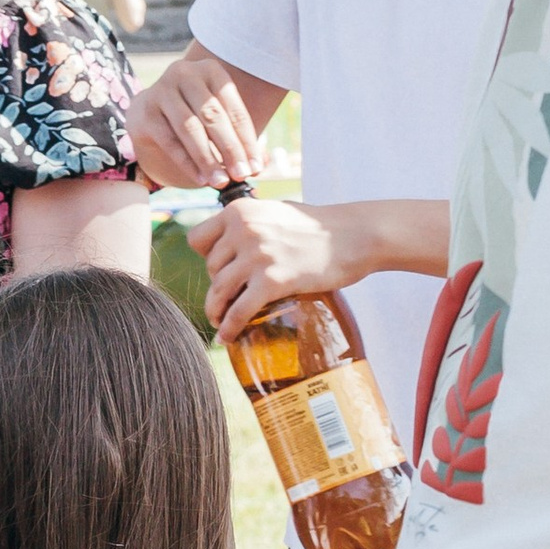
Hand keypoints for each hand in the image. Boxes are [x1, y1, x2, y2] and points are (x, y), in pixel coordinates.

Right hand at [127, 45, 263, 193]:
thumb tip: (259, 165)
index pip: (234, 109)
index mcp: (210, 70)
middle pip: (212, 116)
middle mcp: (184, 73)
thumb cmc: (193, 114)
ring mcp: (161, 91)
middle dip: (229, 149)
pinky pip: (170, 141)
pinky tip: (200, 179)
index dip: (247, 140)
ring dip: (208, 159)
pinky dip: (187, 162)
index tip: (255, 167)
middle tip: (240, 175)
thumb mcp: (217, 117)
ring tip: (220, 181)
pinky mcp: (145, 113)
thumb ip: (238, 139)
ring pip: (190, 129)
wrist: (149, 111)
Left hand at [187, 195, 366, 336]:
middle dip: (219, 284)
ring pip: (219, 291)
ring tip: (220, 321)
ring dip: (217, 310)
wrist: (353, 235)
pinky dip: (230, 327)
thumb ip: (249, 223)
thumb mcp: (274, 212)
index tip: (220, 268)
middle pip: (210, 268)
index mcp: (240, 211)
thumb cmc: (316, 226)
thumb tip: (228, 241)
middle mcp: (244, 229)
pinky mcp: (273, 280)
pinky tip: (227, 337)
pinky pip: (239, 310)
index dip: (206, 256)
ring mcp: (257, 255)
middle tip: (233, 296)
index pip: (196, 239)